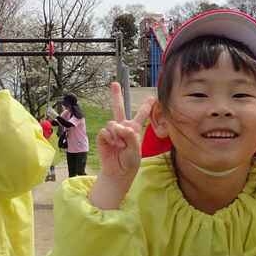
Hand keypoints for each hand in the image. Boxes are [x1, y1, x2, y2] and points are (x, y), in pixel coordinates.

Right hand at [89, 83, 153, 209]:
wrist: (118, 171)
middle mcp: (123, 127)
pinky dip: (110, 138)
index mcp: (134, 129)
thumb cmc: (130, 161)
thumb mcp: (136, 149)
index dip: (146, 105)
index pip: (141, 115)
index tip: (152, 97)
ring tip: (120, 145)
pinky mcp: (103, 136)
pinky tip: (113, 145)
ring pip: (112, 123)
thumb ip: (130, 136)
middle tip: (114, 84)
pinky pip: (105, 131)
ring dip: (117, 135)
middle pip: (119, 108)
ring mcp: (113, 131)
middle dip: (116, 96)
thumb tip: (120, 126)